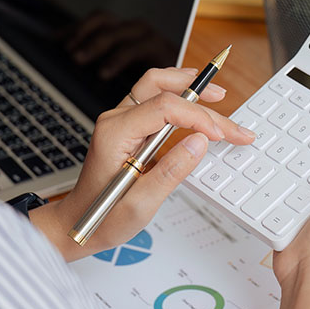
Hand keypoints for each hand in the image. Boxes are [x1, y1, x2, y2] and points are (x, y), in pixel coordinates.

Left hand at [33, 67, 255, 257]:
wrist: (78, 223)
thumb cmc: (102, 217)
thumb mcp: (140, 205)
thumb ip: (171, 172)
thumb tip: (200, 142)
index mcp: (115, 134)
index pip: (163, 108)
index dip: (197, 117)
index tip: (221, 135)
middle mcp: (115, 120)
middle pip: (161, 87)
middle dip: (201, 98)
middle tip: (231, 121)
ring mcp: (121, 121)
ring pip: (156, 85)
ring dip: (189, 85)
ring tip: (217, 94)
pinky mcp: (129, 128)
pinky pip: (155, 99)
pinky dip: (180, 97)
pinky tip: (198, 102)